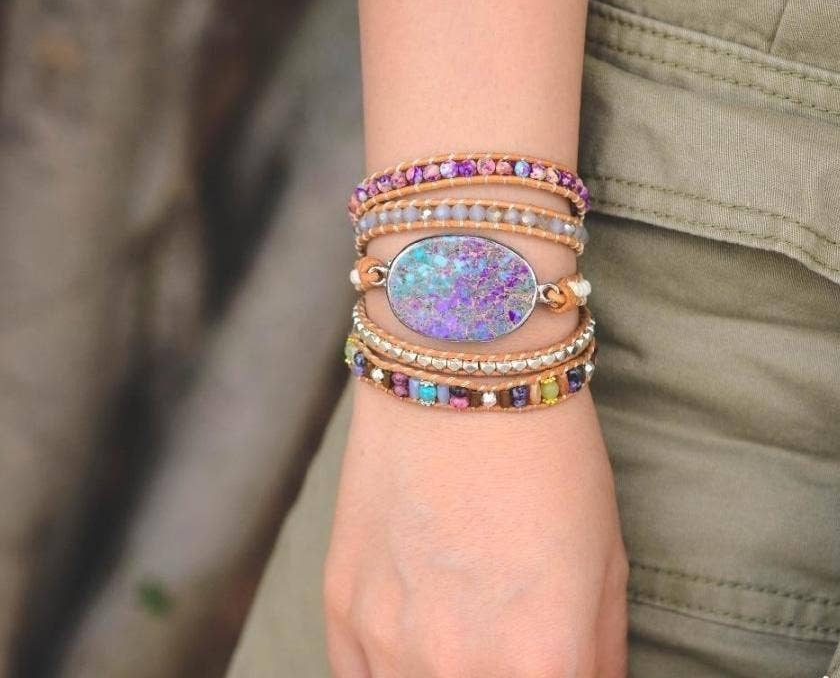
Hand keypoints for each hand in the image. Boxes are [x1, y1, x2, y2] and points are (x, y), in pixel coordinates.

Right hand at [323, 379, 627, 677]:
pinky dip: (391, 671)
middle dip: (506, 676)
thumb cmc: (548, 452)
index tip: (551, 660)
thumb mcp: (605, 563)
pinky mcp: (340, 606)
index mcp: (540, 662)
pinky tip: (417, 635)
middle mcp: (456, 669)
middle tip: (512, 642)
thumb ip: (598, 658)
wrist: (460, 367)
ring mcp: (388, 639)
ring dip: (447, 677)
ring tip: (466, 634)